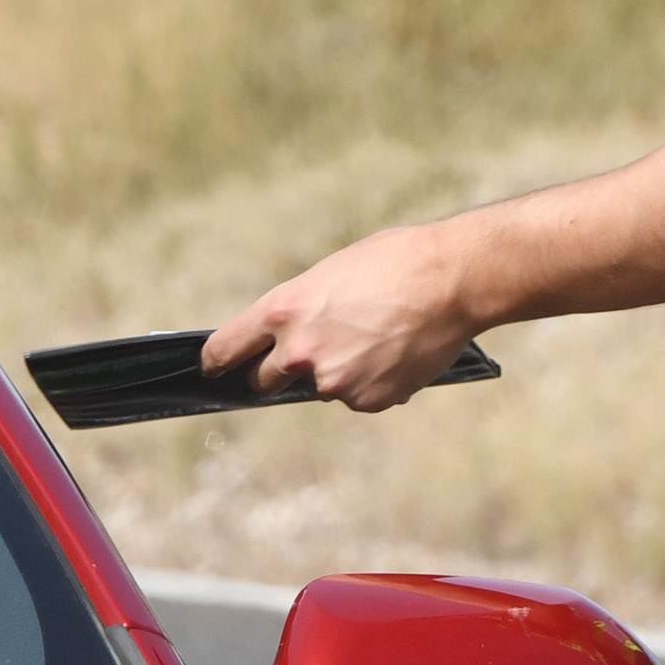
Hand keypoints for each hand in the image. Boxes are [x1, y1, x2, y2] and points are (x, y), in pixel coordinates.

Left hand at [202, 223, 478, 413]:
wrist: (450, 280)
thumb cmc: (392, 263)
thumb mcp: (328, 275)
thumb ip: (299, 312)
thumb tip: (287, 341)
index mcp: (282, 311)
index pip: (226, 349)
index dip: (217, 362)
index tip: (214, 369)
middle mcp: (299, 352)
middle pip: (264, 380)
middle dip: (280, 370)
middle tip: (315, 348)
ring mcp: (332, 382)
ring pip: (320, 387)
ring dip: (337, 372)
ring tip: (376, 336)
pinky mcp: (365, 401)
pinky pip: (357, 397)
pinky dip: (371, 382)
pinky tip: (395, 353)